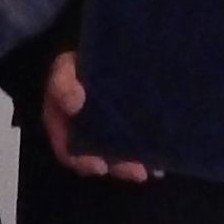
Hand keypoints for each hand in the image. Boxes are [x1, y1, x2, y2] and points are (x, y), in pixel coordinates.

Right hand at [40, 52, 149, 181]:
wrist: (102, 51)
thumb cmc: (75, 64)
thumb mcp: (63, 70)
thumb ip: (63, 86)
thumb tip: (75, 103)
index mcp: (63, 126)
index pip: (68, 151)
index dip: (82, 162)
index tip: (100, 167)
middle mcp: (85, 135)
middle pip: (100, 159)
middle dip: (119, 168)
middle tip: (138, 173)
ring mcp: (108, 133)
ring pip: (120, 155)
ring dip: (136, 164)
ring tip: (154, 169)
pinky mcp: (128, 127)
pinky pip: (137, 144)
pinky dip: (148, 154)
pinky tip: (161, 160)